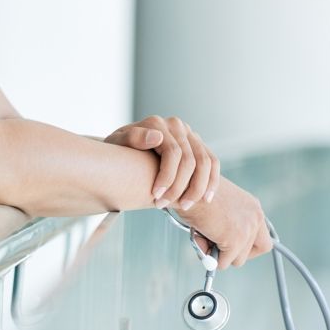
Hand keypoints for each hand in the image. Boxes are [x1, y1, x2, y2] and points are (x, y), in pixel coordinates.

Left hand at [103, 116, 219, 210]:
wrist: (128, 149)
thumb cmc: (119, 150)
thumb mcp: (117, 144)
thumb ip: (132, 138)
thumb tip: (157, 137)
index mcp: (156, 123)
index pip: (173, 153)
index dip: (167, 177)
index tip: (155, 196)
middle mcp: (176, 125)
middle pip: (190, 160)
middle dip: (179, 187)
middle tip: (164, 205)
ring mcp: (189, 133)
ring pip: (205, 162)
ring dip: (197, 188)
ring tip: (184, 206)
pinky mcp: (198, 143)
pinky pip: (212, 162)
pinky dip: (211, 181)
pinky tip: (205, 198)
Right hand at [177, 177, 272, 268]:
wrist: (186, 187)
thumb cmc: (195, 194)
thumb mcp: (218, 207)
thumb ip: (226, 227)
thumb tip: (218, 254)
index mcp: (253, 206)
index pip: (263, 237)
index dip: (249, 246)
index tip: (233, 247)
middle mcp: (255, 216)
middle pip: (258, 250)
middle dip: (237, 253)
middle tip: (218, 247)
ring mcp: (247, 229)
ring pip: (237, 260)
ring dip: (218, 254)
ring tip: (203, 236)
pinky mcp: (235, 240)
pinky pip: (223, 263)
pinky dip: (208, 257)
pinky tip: (199, 237)